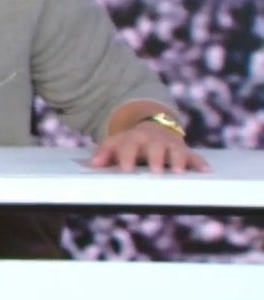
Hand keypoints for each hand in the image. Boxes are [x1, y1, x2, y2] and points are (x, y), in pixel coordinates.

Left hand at [89, 122, 208, 173]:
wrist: (153, 128)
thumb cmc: (132, 142)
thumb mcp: (116, 143)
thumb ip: (104, 153)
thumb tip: (94, 165)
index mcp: (135, 138)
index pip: (129, 146)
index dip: (126, 157)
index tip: (125, 169)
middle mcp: (154, 140)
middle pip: (155, 148)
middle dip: (155, 159)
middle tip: (155, 171)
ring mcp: (171, 145)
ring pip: (176, 151)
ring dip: (179, 160)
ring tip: (179, 172)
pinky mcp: (185, 151)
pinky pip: (195, 156)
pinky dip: (200, 163)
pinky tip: (206, 170)